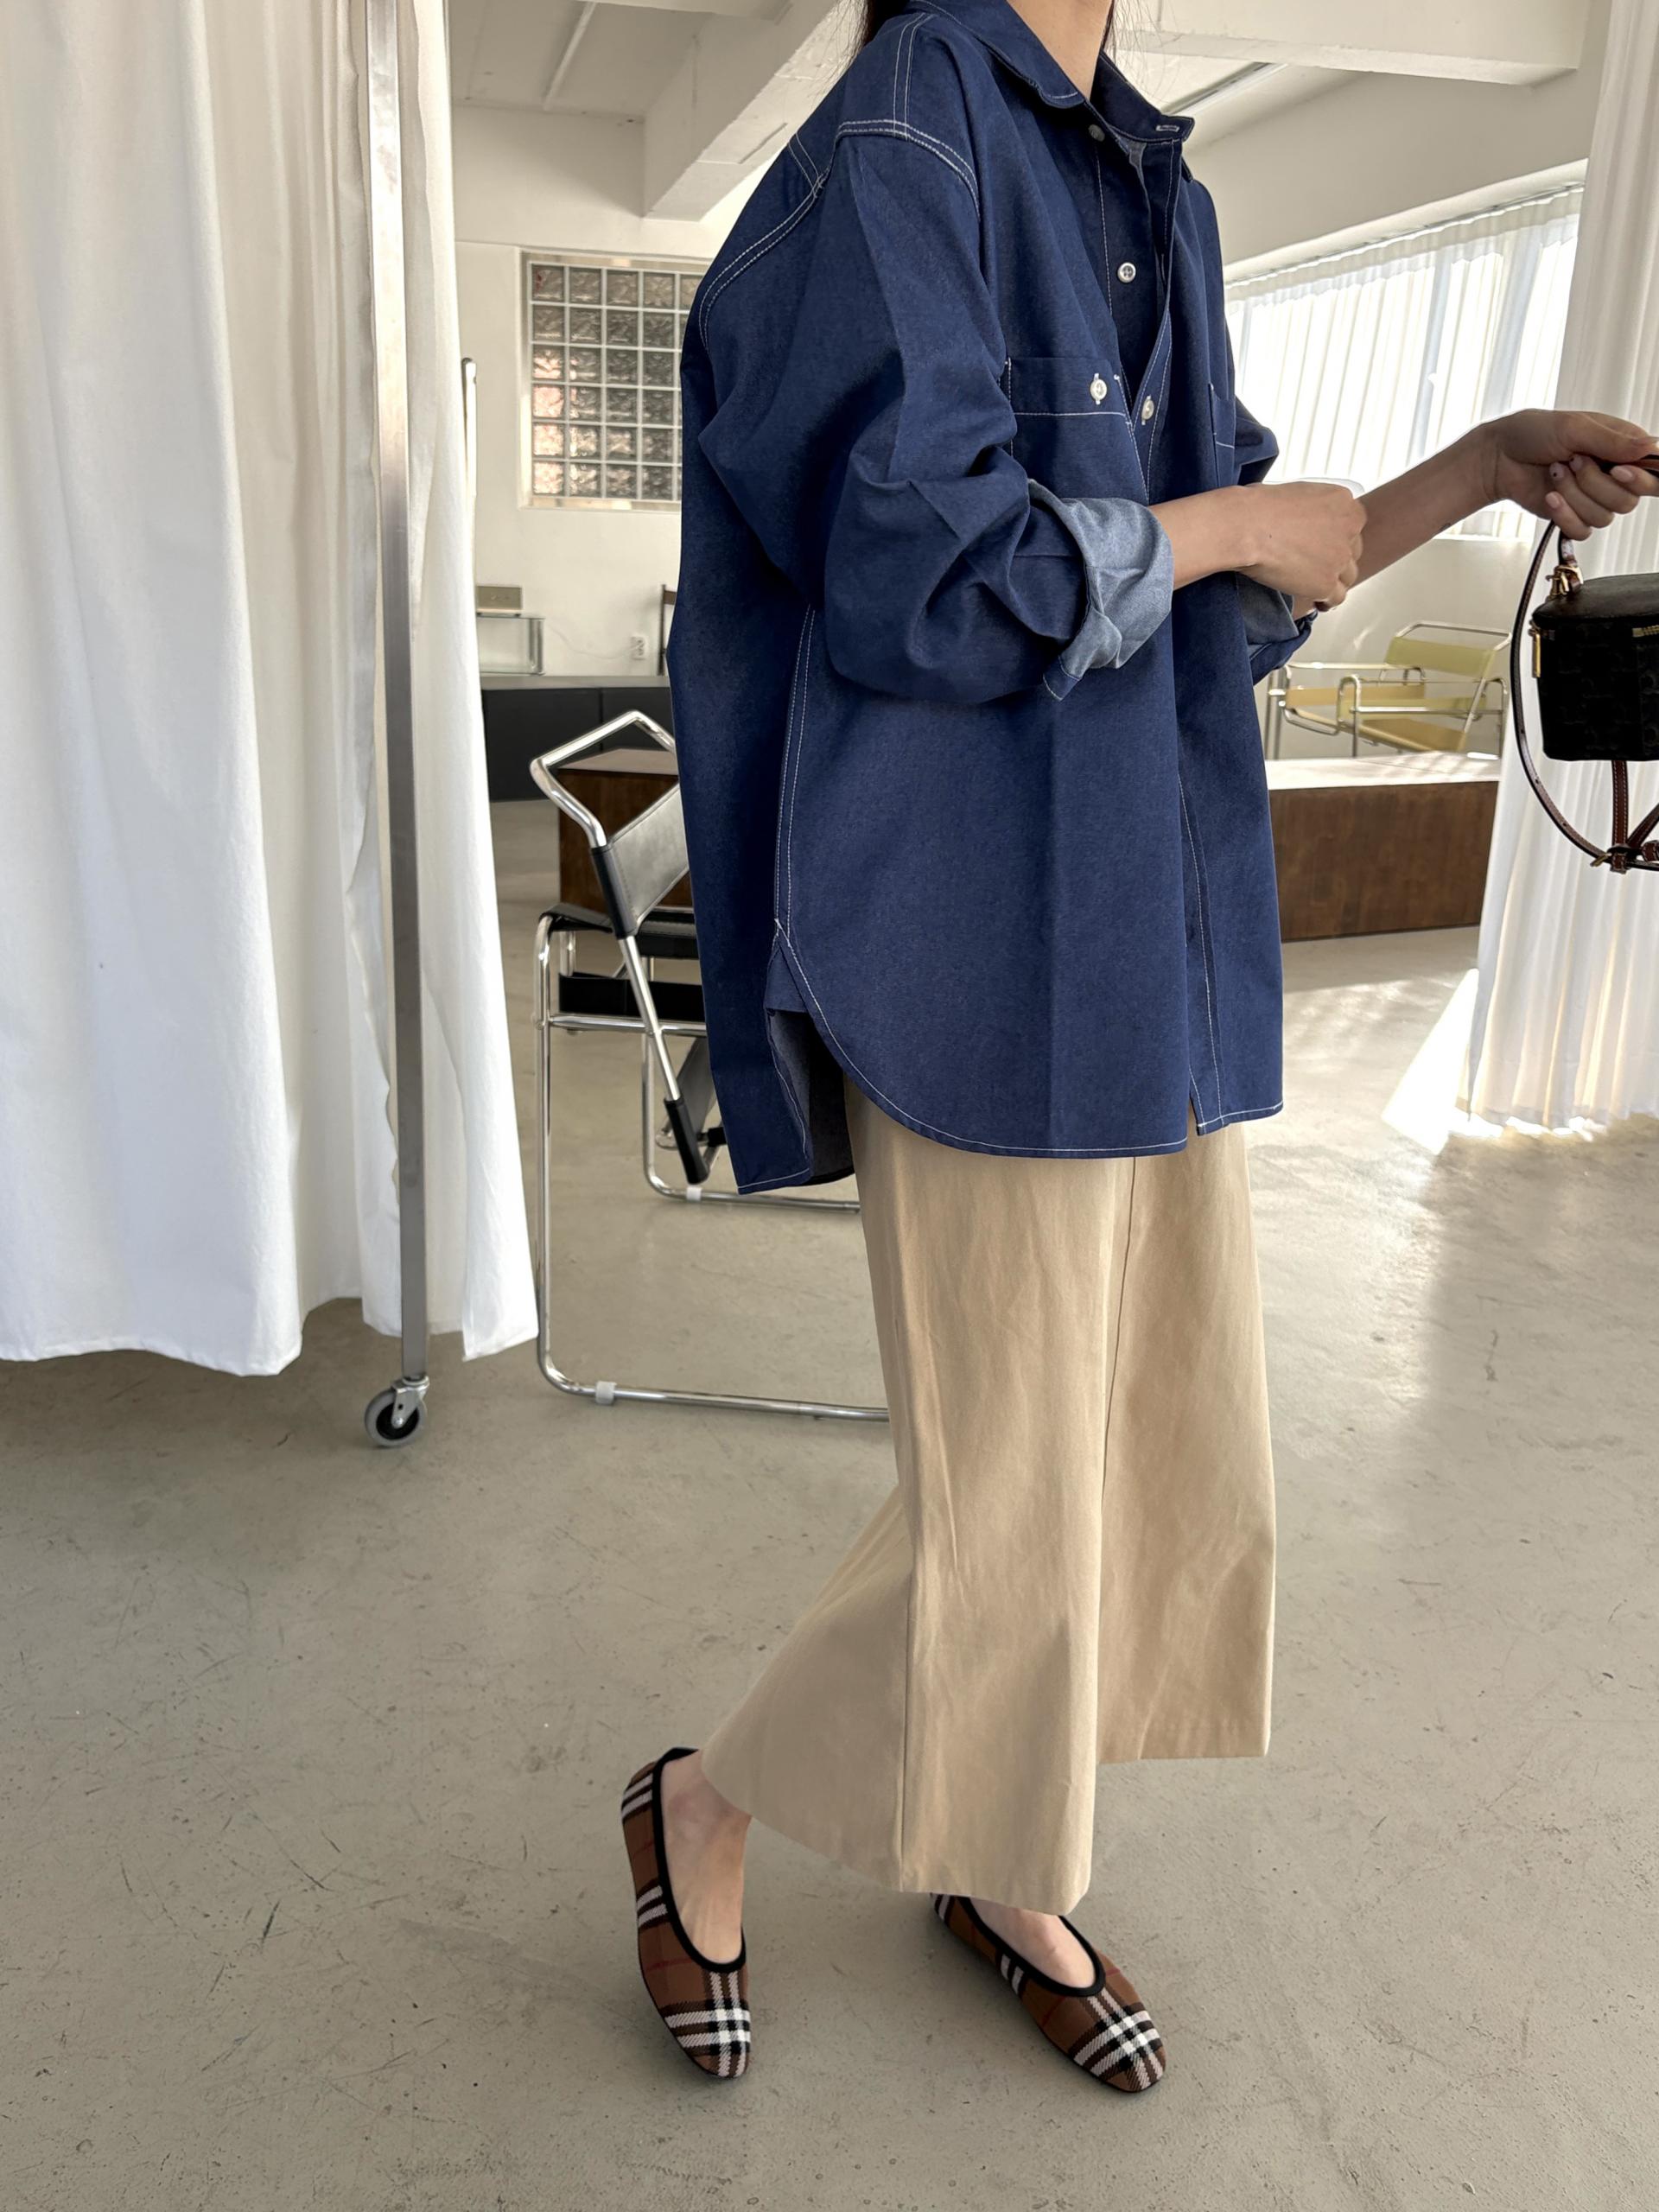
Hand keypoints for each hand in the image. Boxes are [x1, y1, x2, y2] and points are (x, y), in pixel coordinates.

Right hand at [1236, 481, 1366, 610]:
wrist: (1246, 527)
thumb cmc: (1259, 507)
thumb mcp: (1298, 493)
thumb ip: (1313, 509)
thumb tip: (1305, 523)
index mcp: (1343, 502)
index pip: (1353, 525)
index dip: (1337, 537)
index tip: (1323, 544)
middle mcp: (1348, 529)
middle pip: (1353, 551)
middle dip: (1337, 558)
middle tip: (1317, 564)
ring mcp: (1339, 558)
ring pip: (1348, 576)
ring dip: (1334, 580)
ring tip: (1316, 584)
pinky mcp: (1326, 583)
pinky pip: (1336, 597)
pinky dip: (1326, 600)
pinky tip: (1317, 601)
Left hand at [1481, 409, 1658, 540]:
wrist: (1498, 457)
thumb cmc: (1533, 433)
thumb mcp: (1574, 427)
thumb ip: (1613, 441)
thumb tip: (1651, 446)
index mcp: (1622, 448)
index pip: (1654, 472)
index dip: (1642, 479)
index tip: (1619, 471)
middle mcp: (1612, 475)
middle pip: (1629, 500)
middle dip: (1596, 484)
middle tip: (1574, 461)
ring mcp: (1593, 498)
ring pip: (1604, 517)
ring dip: (1574, 494)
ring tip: (1554, 471)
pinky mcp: (1573, 516)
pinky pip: (1583, 531)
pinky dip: (1565, 515)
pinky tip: (1550, 496)